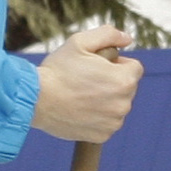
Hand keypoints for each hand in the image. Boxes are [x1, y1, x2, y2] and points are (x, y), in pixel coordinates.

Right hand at [31, 25, 140, 142]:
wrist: (35, 100)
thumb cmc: (57, 70)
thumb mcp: (80, 41)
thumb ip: (108, 34)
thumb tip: (128, 38)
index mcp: (124, 80)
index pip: (134, 68)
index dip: (117, 63)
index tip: (99, 65)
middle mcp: (123, 104)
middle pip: (127, 88)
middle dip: (113, 82)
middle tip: (86, 80)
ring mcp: (113, 122)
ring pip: (117, 106)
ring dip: (106, 100)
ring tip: (81, 95)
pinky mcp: (102, 136)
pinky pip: (106, 123)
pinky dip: (97, 117)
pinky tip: (79, 110)